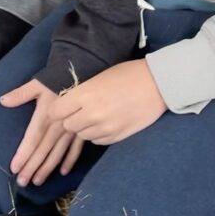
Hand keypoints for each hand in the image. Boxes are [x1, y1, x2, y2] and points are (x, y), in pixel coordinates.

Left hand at [1, 79, 83, 186]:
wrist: (87, 71)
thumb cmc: (59, 76)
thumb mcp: (39, 82)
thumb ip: (21, 93)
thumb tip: (3, 101)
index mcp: (45, 115)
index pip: (32, 139)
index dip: (23, 155)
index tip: (14, 169)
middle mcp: (57, 125)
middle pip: (43, 150)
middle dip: (32, 167)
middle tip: (23, 183)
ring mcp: (71, 128)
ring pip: (58, 152)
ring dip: (48, 168)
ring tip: (38, 181)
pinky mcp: (82, 128)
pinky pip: (76, 148)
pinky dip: (70, 160)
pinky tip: (63, 172)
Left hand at [48, 59, 166, 144]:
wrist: (158, 84)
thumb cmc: (128, 74)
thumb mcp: (99, 77)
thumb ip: (81, 92)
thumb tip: (65, 103)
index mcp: (86, 93)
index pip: (56, 111)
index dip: (57, 110)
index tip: (62, 107)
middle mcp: (92, 113)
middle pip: (67, 126)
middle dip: (71, 120)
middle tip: (80, 111)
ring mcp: (105, 127)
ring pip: (82, 135)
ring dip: (85, 127)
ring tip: (97, 115)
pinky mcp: (117, 136)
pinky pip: (97, 141)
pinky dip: (98, 134)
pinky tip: (107, 122)